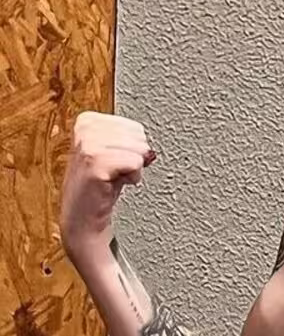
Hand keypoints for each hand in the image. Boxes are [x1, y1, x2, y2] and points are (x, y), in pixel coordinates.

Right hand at [60, 112, 157, 261]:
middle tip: (115, 171)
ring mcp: (88, 145)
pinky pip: (135, 163)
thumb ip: (128, 139)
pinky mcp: (95, 162)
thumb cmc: (101, 185)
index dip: (133, 149)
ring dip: (133, 169)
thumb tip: (148, 148)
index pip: (135, 127)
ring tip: (113, 177)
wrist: (84, 215)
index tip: (115, 161)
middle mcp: (85, 128)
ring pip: (139, 150)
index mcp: (88, 120)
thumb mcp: (112, 153)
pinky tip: (115, 184)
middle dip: (135, 158)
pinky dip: (133, 177)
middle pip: (139, 137)